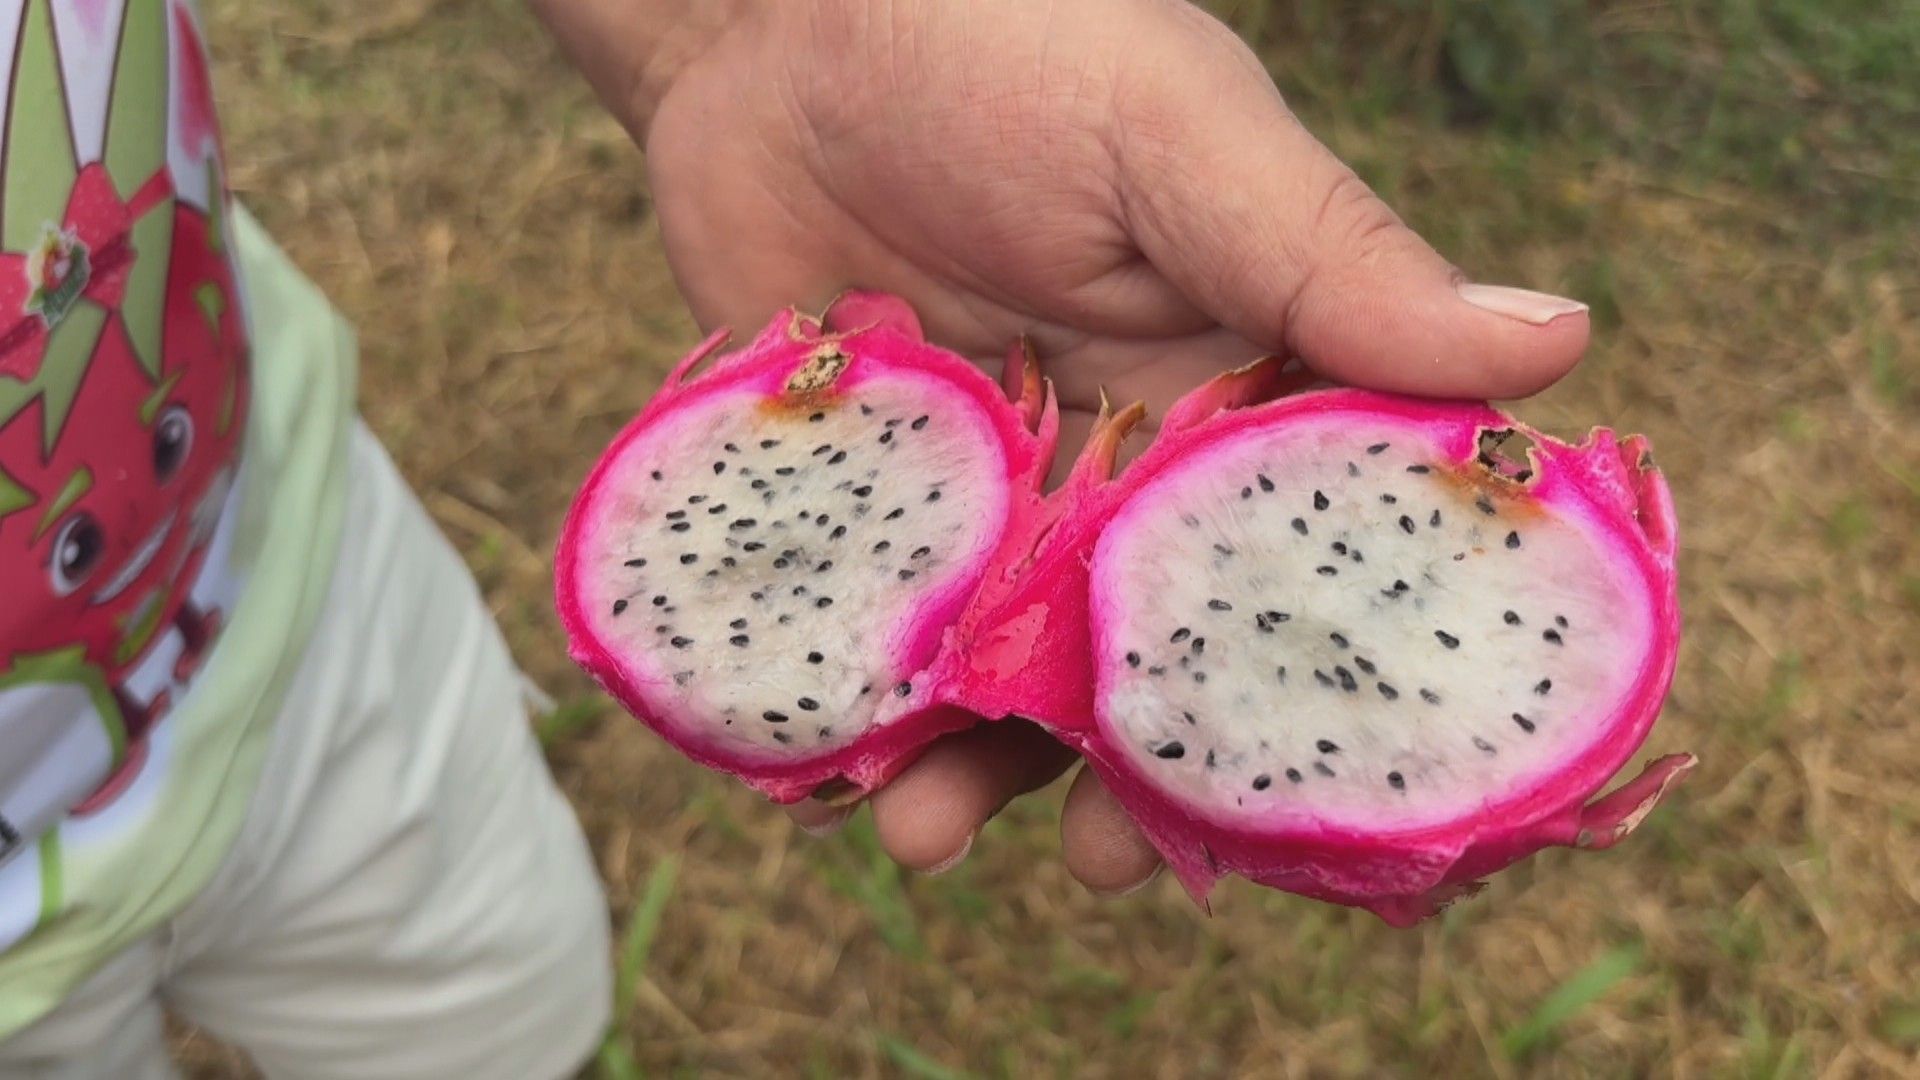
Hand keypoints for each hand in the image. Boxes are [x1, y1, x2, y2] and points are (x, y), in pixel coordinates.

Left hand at [534, 0, 1590, 893]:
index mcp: (1247, 393)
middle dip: (1144, 769)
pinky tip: (833, 765)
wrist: (777, 22)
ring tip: (921, 832)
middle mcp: (1129, 466)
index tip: (1331, 793)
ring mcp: (996, 496)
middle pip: (1164, 655)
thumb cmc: (1005, 40)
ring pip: (1014, 668)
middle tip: (1113, 858)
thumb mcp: (1181, 138)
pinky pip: (879, 630)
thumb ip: (1330, 259)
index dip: (1336, 685)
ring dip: (979, 765)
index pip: (1324, 561)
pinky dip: (859, 705)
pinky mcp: (879, 505)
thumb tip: (1557, 344)